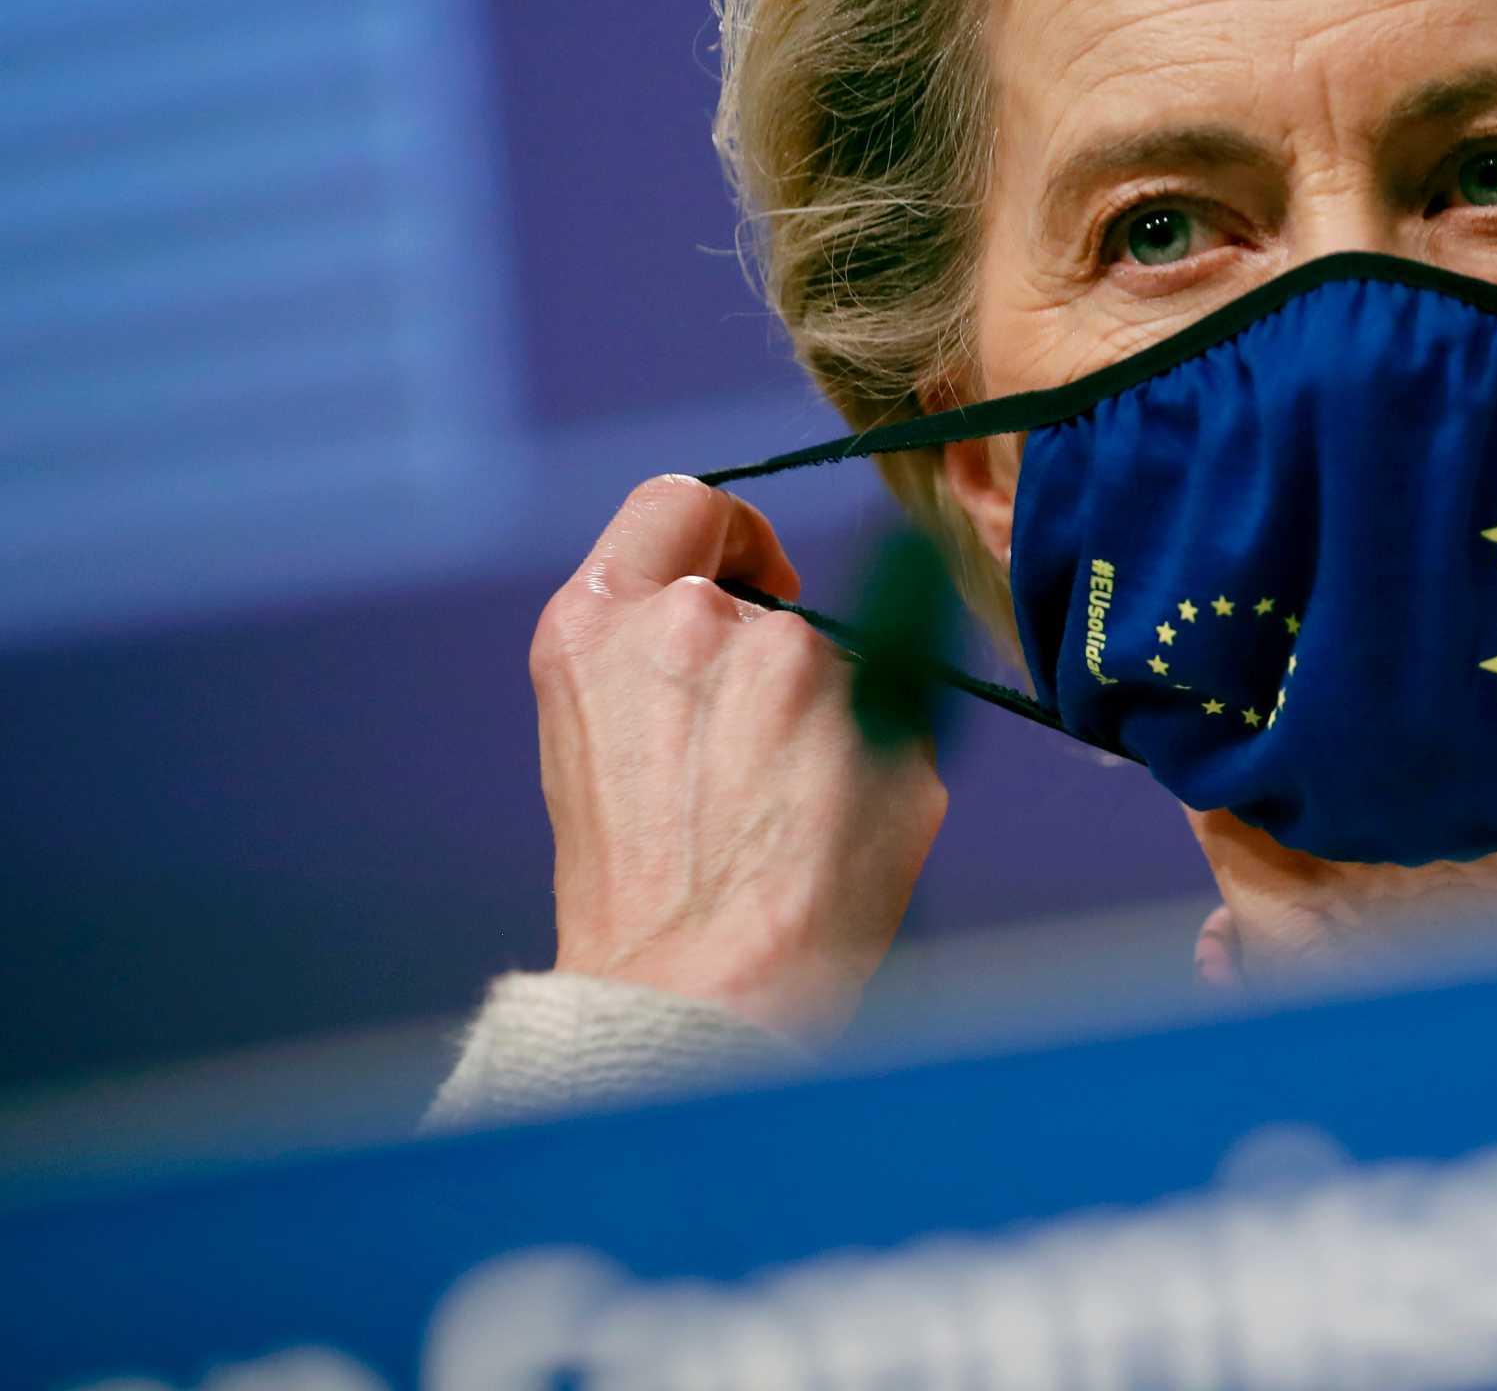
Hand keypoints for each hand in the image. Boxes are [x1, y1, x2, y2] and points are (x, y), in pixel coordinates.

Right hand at [529, 475, 946, 1041]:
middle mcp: (694, 620)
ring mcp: (795, 663)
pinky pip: (898, 721)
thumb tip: (774, 628)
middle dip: (775, 665)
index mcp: (598, 619)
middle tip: (754, 763)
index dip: (725, 536)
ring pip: (842, 667)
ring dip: (830, 727)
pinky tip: (830, 842)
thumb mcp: (603, 739)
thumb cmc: (640, 890)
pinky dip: (879, 772)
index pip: (676, 503)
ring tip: (781, 827)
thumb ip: (671, 659)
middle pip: (771, 599)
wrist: (689, 994)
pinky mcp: (885, 714)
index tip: (748, 581)